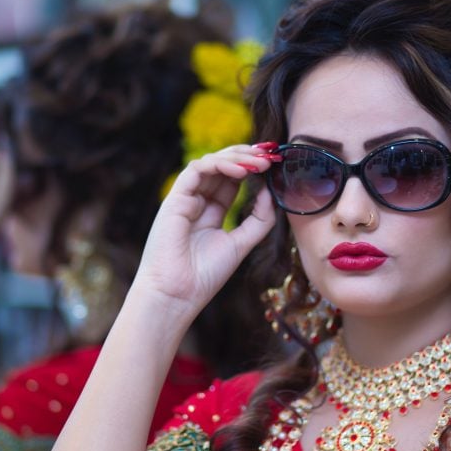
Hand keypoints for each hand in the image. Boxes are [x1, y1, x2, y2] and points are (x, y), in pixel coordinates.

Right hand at [134, 144, 277, 318]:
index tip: (276, 164)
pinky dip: (219, 164)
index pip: (232, 180)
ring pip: (210, 163)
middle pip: (222, 167)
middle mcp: (197, 202)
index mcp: (211, 213)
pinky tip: (241, 170)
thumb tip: (270, 192)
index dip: (253, 168)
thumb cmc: (205, 275)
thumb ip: (258, 219)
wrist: (178, 294)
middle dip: (248, 157)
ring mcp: (185, 199)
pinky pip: (196, 170)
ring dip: (237, 157)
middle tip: (271, 156)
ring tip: (260, 162)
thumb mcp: (241, 243)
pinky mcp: (175, 198)